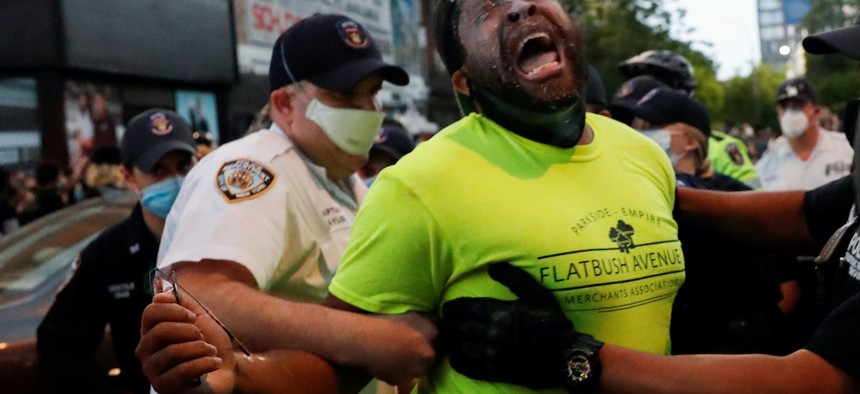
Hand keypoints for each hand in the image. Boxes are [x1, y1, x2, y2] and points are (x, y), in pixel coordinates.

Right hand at [136, 292, 236, 393]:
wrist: (226, 370)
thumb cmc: (208, 343)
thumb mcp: (199, 317)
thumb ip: (182, 302)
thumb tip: (161, 295)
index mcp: (151, 331)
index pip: (150, 312)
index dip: (174, 310)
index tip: (193, 317)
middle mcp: (145, 351)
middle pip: (161, 331)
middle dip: (189, 331)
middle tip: (202, 336)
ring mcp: (152, 370)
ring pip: (174, 351)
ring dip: (201, 348)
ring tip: (210, 351)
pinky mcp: (163, 387)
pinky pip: (184, 370)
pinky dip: (206, 362)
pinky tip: (214, 362)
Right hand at [344, 312, 437, 385]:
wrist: (365, 339)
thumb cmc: (386, 321)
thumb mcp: (411, 313)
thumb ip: (428, 320)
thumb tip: (437, 321)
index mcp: (433, 334)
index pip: (439, 338)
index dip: (429, 338)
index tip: (420, 336)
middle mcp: (429, 354)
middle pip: (430, 356)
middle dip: (422, 353)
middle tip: (407, 346)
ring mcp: (415, 370)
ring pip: (417, 369)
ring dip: (411, 364)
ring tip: (396, 354)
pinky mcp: (401, 380)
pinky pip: (402, 376)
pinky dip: (398, 371)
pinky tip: (388, 361)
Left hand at [441, 262, 580, 388]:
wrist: (563, 355)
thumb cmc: (550, 321)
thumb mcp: (536, 294)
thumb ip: (514, 278)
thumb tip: (493, 266)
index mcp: (499, 312)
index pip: (464, 308)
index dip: (452, 308)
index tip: (449, 308)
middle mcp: (492, 333)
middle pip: (457, 327)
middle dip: (449, 324)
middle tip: (447, 322)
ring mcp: (492, 354)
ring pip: (459, 346)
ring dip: (453, 341)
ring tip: (452, 338)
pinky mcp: (493, 370)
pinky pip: (466, 366)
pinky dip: (458, 360)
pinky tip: (459, 355)